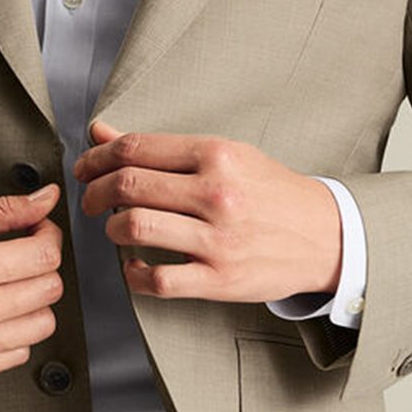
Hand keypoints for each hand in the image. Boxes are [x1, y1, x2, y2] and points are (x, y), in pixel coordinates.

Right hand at [0, 184, 64, 381]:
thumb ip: (2, 211)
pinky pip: (19, 352)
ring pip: (43, 324)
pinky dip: (14, 331)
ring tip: (6, 286)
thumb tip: (45, 199)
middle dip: (41, 265)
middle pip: (50, 289)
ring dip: (33, 301)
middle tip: (19, 255)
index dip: (48, 236)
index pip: (45, 255)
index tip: (37, 231)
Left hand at [72, 120, 341, 303]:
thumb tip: (101, 132)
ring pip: (135, 228)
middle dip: (95, 194)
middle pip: (128, 186)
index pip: (135, 148)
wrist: (326, 234)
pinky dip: (133, 274)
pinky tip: (135, 266)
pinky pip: (157, 280)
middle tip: (92, 201)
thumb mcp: (224, 155)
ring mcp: (218, 239)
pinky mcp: (220, 279)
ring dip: (112, 230)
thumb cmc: (270, 192)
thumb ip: (161, 148)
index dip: (97, 158)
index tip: (85, 169)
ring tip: (117, 229)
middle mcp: (216, 193)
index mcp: (216, 155)